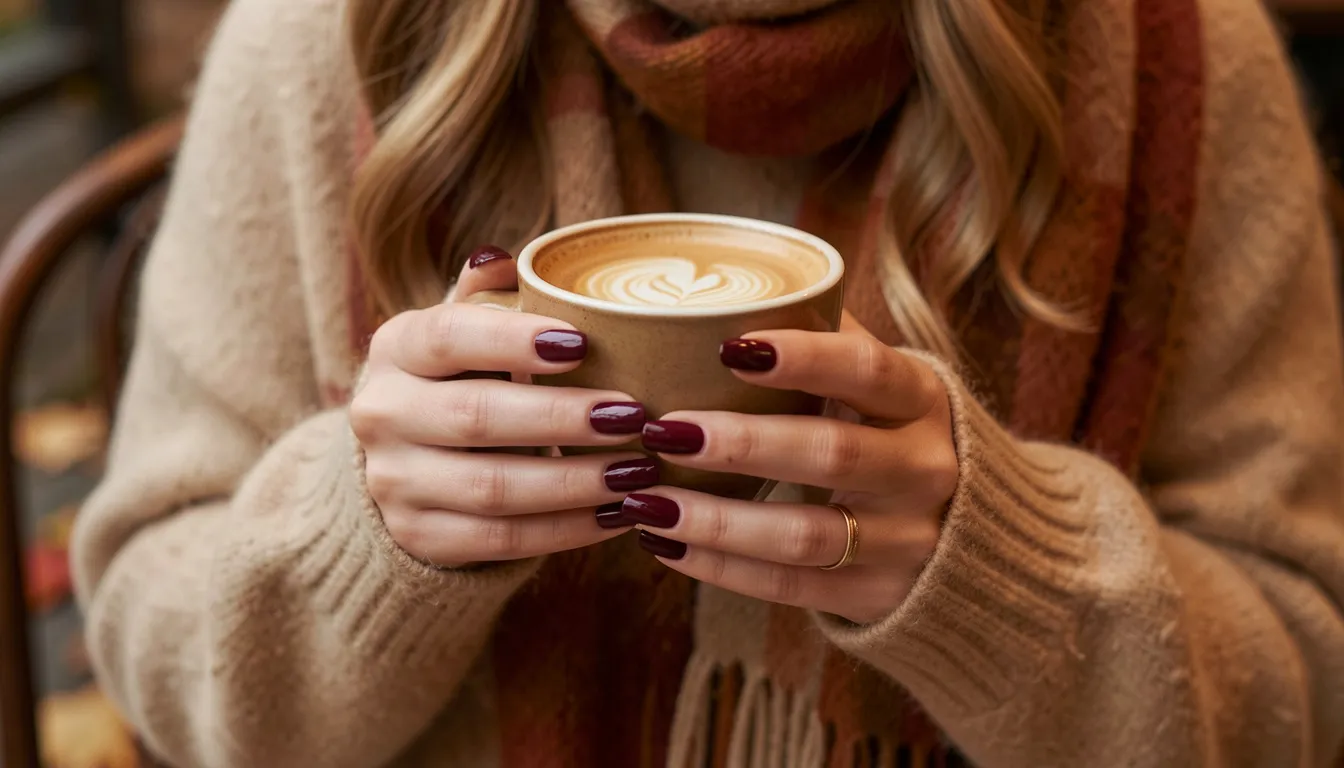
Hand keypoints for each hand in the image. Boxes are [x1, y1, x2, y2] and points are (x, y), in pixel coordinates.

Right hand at [351, 248, 655, 568]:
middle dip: (562, 418)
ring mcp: (393, 483)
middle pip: (476, 417)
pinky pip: (501, 541)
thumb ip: (486, 297)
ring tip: (639, 471)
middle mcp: (382, 414)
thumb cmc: (461, 379)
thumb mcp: (465, 333)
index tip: (582, 344)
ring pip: (493, 489)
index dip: (513, 340)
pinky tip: (619, 514)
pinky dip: (567, 530)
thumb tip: (504, 259)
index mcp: (396, 347)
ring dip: (576, 482)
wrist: (407, 464)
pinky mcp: (419, 537)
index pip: (449, 337)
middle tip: (634, 415)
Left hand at [625, 314, 957, 623]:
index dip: (803, 357)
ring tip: (643, 499)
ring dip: (714, 519)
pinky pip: (789, 585)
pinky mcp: (876, 597)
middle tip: (661, 430)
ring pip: (802, 534)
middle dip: (739, 443)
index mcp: (922, 400)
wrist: (975, 540)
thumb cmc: (894, 435)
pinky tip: (664, 543)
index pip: (867, 370)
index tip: (728, 346)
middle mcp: (925, 469)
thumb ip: (827, 336)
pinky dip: (721, 567)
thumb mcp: (885, 385)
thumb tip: (729, 280)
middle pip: (830, 454)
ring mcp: (905, 541)